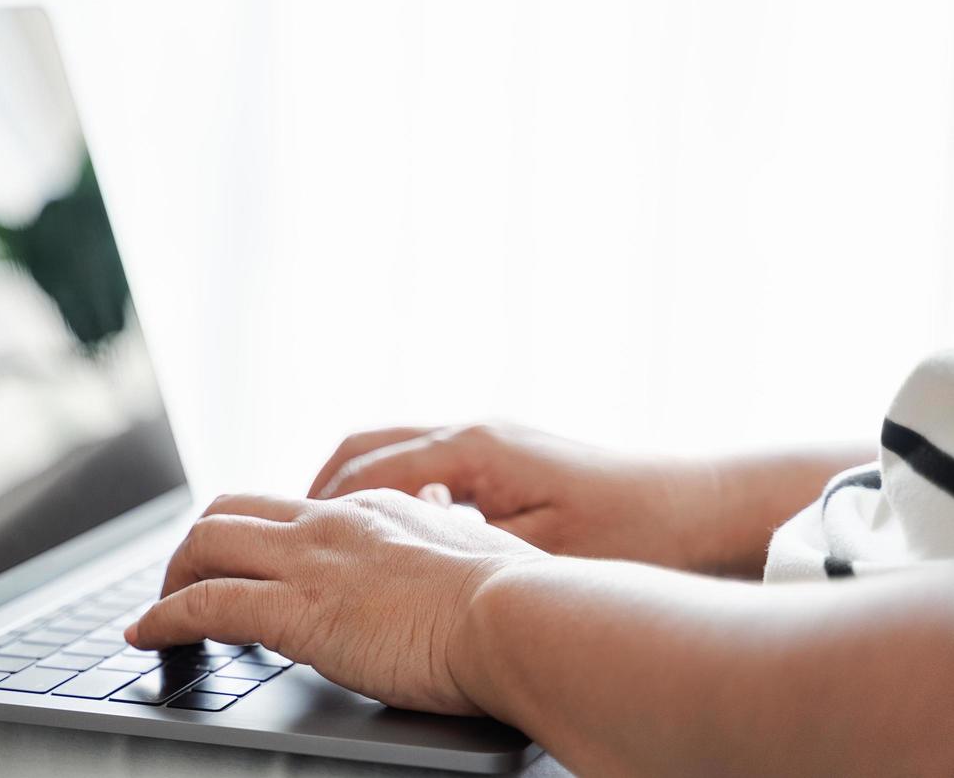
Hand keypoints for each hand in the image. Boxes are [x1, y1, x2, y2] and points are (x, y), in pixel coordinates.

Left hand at [124, 490, 544, 714]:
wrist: (520, 617)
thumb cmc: (519, 599)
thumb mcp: (480, 554)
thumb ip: (452, 544)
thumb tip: (456, 533)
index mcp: (374, 511)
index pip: (292, 509)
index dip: (256, 535)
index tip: (244, 562)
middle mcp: (331, 523)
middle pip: (231, 510)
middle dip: (196, 545)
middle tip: (183, 581)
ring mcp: (309, 562)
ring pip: (205, 544)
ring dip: (171, 578)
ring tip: (156, 613)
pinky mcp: (297, 611)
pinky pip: (205, 604)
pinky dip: (164, 619)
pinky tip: (148, 636)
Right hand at [309, 422, 719, 571]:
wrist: (703, 508)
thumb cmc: (633, 531)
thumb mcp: (542, 552)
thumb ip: (463, 548)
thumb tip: (400, 555)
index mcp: (473, 450)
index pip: (368, 471)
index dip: (320, 506)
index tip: (288, 537)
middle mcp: (474, 434)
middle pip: (366, 448)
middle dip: (321, 487)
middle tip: (287, 529)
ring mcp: (490, 442)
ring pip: (394, 451)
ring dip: (355, 487)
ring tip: (326, 531)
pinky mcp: (507, 458)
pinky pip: (427, 465)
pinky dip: (394, 491)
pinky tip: (396, 531)